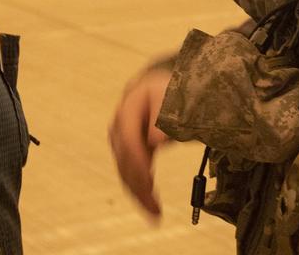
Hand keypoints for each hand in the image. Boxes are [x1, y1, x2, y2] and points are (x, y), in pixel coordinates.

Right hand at [107, 66, 173, 216]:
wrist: (172, 86)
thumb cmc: (176, 90)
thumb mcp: (176, 97)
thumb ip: (166, 115)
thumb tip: (155, 140)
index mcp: (132, 103)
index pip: (128, 137)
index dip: (137, 161)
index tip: (150, 182)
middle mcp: (121, 120)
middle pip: (123, 156)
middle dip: (137, 183)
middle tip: (154, 206)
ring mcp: (123, 134)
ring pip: (123, 168)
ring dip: (137, 192)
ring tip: (155, 213)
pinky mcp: (130, 147)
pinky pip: (130, 171)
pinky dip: (139, 190)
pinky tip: (151, 205)